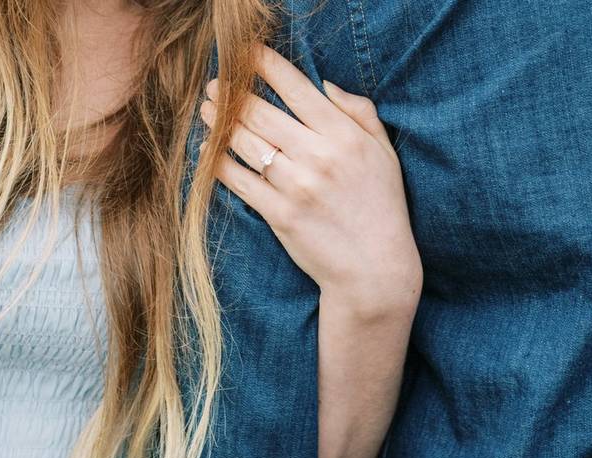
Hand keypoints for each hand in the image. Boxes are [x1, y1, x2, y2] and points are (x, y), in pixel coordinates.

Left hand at [199, 44, 421, 317]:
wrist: (374, 269)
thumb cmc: (382, 208)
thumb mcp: (384, 154)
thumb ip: (361, 112)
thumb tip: (327, 84)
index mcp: (343, 135)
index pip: (296, 88)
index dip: (266, 65)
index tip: (247, 53)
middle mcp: (317, 156)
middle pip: (260, 111)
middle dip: (232, 92)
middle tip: (215, 85)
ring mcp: (295, 186)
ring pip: (244, 142)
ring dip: (218, 122)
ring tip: (206, 110)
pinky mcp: (278, 214)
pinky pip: (238, 180)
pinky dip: (218, 162)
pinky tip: (208, 151)